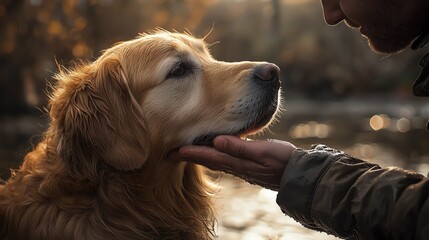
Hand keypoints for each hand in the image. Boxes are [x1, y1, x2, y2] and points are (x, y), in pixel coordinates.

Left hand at [168, 135, 295, 190]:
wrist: (297, 174)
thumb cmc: (282, 161)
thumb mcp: (263, 152)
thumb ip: (240, 147)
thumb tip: (217, 141)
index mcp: (236, 162)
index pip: (208, 156)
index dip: (190, 153)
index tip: (172, 151)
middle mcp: (235, 165)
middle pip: (207, 159)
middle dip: (189, 156)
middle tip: (170, 153)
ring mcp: (241, 166)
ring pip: (215, 159)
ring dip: (199, 155)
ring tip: (186, 150)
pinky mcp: (247, 164)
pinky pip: (224, 158)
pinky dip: (213, 154)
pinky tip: (213, 149)